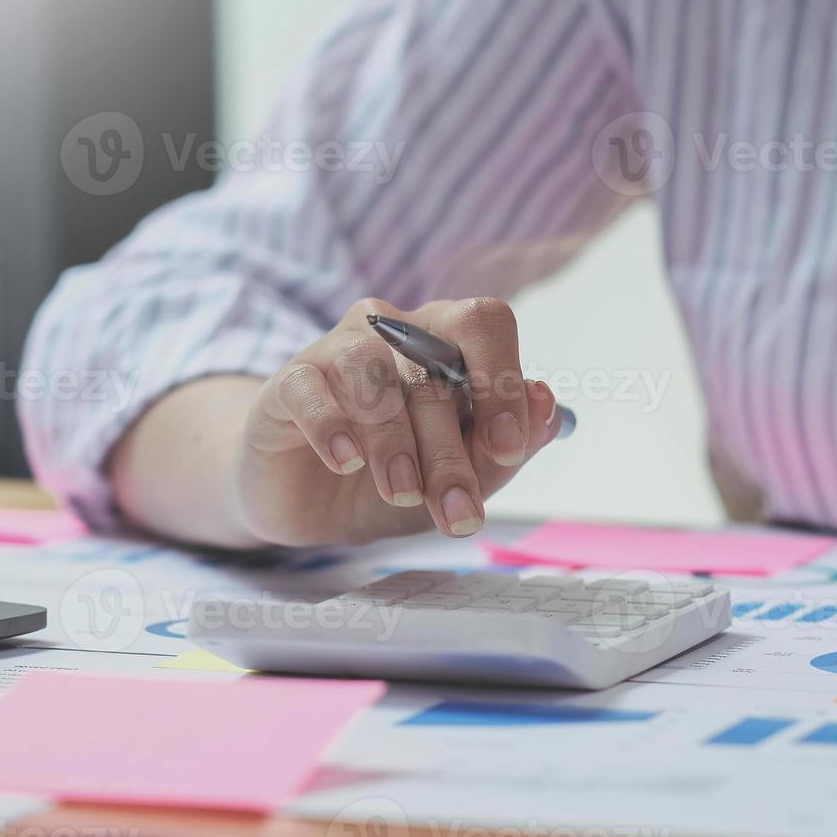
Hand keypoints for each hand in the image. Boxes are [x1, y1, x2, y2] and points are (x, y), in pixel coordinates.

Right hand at [233, 297, 562, 546]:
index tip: (506, 448)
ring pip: (372, 373)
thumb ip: (505, 449)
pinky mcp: (289, 380)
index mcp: (447, 340)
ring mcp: (337, 349)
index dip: (500, 380)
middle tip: (456, 513)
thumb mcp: (458, 479)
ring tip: (402, 493)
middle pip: (432, 368)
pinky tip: (345, 461)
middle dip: (450, 451)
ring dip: (394, 441)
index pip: (485, 323)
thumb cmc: (393, 479)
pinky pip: (310, 386)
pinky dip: (331, 424)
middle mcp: (395, 331)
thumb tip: (546, 407)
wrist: (309, 502)